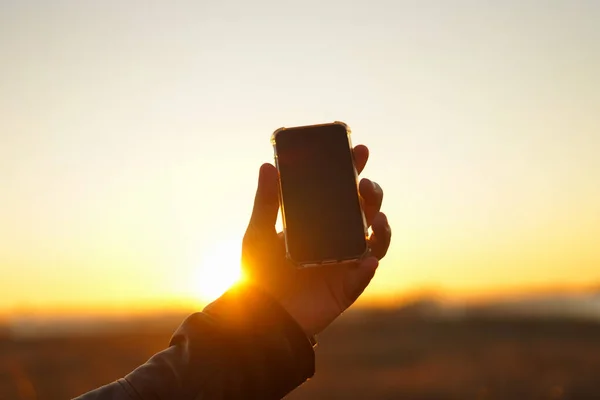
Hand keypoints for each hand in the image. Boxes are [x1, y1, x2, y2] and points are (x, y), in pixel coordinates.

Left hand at [241, 145, 391, 336]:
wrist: (261, 314)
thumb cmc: (259, 273)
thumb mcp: (259, 233)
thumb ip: (266, 201)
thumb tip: (268, 165)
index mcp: (320, 222)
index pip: (341, 192)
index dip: (353, 171)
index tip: (358, 150)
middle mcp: (337, 238)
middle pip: (365, 211)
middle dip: (372, 194)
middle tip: (364, 185)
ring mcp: (346, 262)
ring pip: (377, 240)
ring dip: (382, 226)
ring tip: (375, 219)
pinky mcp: (348, 286)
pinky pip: (366, 274)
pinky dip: (369, 266)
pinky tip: (367, 259)